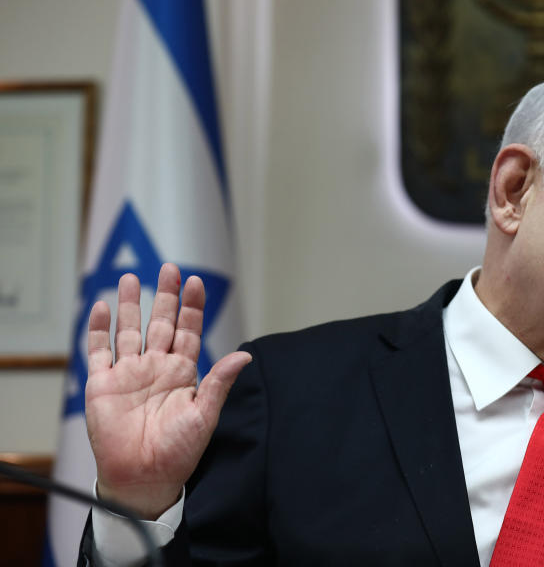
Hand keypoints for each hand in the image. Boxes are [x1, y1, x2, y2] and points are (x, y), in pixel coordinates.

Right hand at [85, 263, 250, 518]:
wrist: (144, 477)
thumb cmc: (178, 451)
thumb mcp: (205, 414)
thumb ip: (219, 382)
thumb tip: (244, 355)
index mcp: (182, 371)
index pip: (188, 330)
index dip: (191, 307)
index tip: (196, 283)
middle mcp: (156, 367)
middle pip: (160, 322)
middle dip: (165, 295)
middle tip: (169, 268)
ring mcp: (129, 373)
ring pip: (128, 330)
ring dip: (128, 305)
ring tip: (130, 278)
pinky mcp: (102, 384)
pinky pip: (98, 351)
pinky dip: (98, 330)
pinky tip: (101, 308)